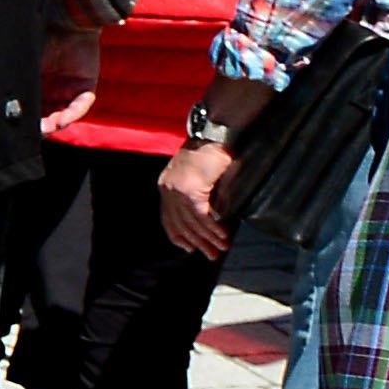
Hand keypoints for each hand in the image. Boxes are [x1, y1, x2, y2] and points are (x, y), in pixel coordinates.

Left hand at [159, 138, 246, 256]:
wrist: (215, 132)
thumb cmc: (211, 150)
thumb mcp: (200, 174)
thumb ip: (199, 194)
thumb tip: (212, 216)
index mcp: (166, 184)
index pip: (168, 218)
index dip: (178, 235)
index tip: (188, 248)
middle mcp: (168, 189)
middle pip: (180, 224)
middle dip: (197, 242)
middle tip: (211, 256)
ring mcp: (177, 190)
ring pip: (192, 222)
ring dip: (208, 238)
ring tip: (221, 249)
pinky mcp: (191, 190)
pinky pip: (202, 216)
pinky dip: (213, 228)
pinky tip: (222, 236)